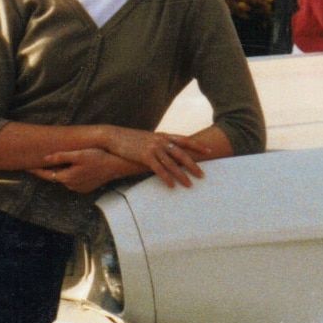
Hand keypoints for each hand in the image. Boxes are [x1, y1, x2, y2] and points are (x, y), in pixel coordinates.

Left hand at [32, 148, 140, 193]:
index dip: (36, 170)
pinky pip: (74, 181)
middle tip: (45, 160)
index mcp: (67, 177)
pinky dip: (72, 175)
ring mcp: (79, 188)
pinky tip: (78, 167)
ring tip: (65, 161)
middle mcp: (71, 186)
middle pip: (56, 176)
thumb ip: (61, 157)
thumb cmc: (99, 157)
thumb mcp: (79, 154)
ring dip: (64, 172)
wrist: (117, 165)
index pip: (46, 174)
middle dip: (51, 169)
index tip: (26, 167)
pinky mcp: (86, 188)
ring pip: (65, 179)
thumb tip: (45, 159)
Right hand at [77, 128, 209, 187]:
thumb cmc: (131, 138)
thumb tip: (169, 148)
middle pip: (182, 154)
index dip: (197, 146)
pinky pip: (158, 169)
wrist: (114, 136)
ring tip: (189, 184)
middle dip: (193, 165)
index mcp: (163, 136)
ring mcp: (153, 148)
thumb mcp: (149, 137)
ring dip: (181, 175)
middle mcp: (161, 141)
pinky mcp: (144, 156)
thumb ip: (160, 142)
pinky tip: (172, 185)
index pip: (185, 140)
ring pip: (172, 164)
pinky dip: (166, 178)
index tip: (209, 151)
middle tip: (202, 175)